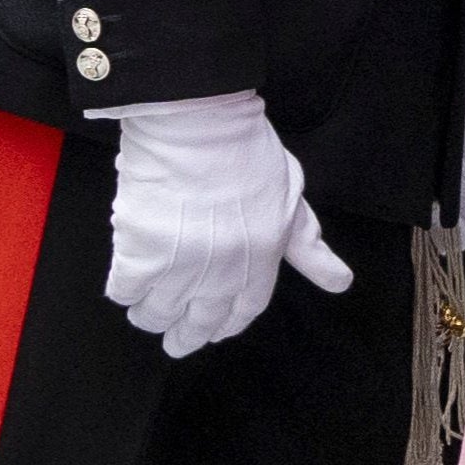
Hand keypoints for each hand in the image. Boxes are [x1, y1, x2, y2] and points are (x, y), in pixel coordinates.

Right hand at [98, 91, 351, 356]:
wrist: (196, 121)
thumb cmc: (247, 151)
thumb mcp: (292, 198)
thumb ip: (308, 246)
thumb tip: (340, 282)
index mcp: (261, 260)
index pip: (244, 311)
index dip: (226, 324)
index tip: (213, 331)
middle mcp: (222, 272)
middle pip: (199, 322)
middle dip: (185, 337)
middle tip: (175, 343)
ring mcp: (179, 264)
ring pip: (158, 311)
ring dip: (151, 316)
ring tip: (145, 313)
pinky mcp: (139, 250)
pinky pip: (125, 288)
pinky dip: (124, 291)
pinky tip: (126, 288)